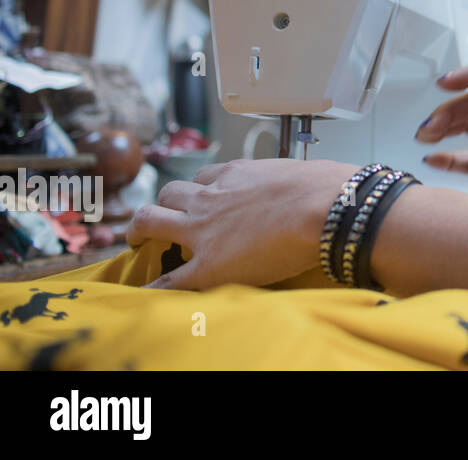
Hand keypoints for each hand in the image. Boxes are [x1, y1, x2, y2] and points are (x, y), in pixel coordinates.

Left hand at [125, 157, 360, 289]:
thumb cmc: (327, 188)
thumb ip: (295, 182)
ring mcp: (204, 229)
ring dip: (142, 228)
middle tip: (161, 218)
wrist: (326, 208)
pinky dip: (153, 287)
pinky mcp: (208, 265)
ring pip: (151, 219)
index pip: (208, 175)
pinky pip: (169, 279)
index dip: (202, 187)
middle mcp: (213, 196)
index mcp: (237, 173)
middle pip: (170, 193)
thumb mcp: (303, 174)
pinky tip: (144, 295)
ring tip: (139, 240)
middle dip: (163, 204)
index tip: (203, 196)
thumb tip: (321, 186)